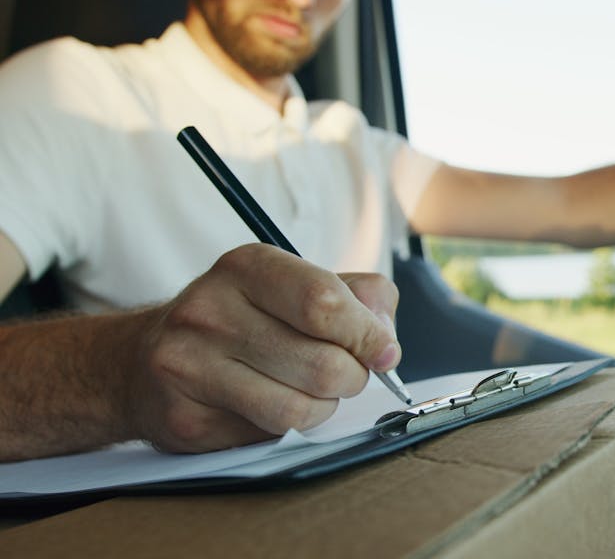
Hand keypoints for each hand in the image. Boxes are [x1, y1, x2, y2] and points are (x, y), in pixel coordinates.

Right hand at [126, 244, 400, 452]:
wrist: (142, 361)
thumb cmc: (241, 320)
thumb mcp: (295, 286)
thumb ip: (357, 297)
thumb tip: (385, 338)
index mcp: (246, 267)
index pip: (325, 302)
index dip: (368, 335)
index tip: (384, 352)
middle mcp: (209, 311)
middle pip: (322, 363)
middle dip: (353, 377)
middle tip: (347, 375)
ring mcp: (189, 366)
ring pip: (300, 409)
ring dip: (324, 408)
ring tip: (313, 392)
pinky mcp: (185, 419)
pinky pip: (268, 436)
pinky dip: (288, 428)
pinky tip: (271, 406)